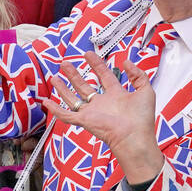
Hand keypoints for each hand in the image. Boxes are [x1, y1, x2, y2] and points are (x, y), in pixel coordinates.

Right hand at [40, 50, 162, 186]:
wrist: (135, 136)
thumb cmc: (142, 118)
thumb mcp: (145, 90)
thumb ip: (138, 74)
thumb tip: (126, 62)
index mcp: (116, 96)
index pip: (104, 76)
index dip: (96, 64)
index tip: (88, 54)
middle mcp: (102, 103)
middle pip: (84, 86)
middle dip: (74, 74)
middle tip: (65, 64)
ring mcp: (92, 112)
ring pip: (72, 98)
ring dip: (62, 88)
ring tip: (54, 77)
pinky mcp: (84, 120)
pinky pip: (66, 115)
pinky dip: (55, 109)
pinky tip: (46, 102)